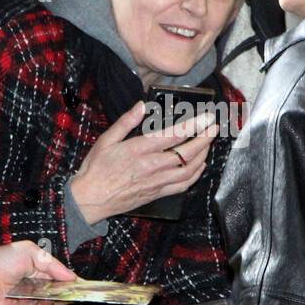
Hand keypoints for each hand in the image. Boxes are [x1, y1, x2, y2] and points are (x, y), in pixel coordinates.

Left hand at [0, 240, 75, 304]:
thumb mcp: (30, 252)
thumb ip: (53, 264)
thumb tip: (72, 276)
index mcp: (36, 273)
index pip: (59, 281)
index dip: (71, 283)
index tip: (83, 285)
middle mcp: (33, 290)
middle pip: (58, 296)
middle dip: (67, 294)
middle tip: (75, 291)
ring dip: (52, 299)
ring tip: (49, 290)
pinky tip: (34, 299)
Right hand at [69, 101, 218, 225]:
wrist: (91, 199)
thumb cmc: (96, 169)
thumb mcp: (106, 140)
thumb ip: (126, 122)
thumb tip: (142, 105)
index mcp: (141, 149)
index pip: (175, 135)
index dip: (195, 124)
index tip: (207, 116)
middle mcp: (153, 166)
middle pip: (188, 152)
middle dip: (206, 138)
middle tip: (214, 127)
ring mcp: (158, 182)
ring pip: (190, 169)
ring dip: (203, 155)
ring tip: (209, 143)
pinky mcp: (158, 193)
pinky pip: (183, 185)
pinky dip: (196, 174)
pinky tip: (200, 166)